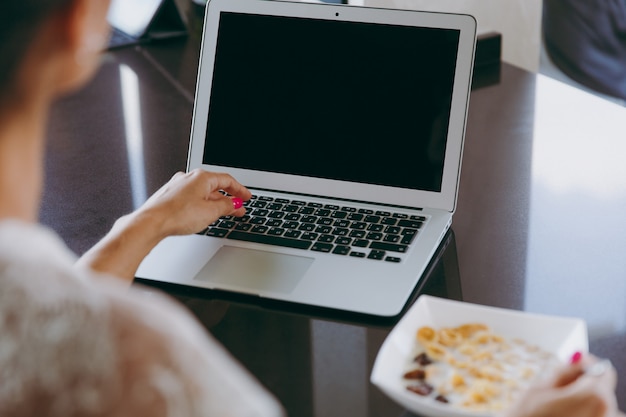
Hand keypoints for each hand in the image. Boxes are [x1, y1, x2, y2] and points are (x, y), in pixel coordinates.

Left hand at [137, 169, 251, 237]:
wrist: (151, 222)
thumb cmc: (177, 215)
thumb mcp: (210, 212)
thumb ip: (226, 206)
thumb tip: (234, 204)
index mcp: (201, 177)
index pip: (227, 180)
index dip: (240, 190)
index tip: (246, 197)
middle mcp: (189, 178)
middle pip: (215, 186)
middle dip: (228, 198)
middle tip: (238, 209)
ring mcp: (178, 186)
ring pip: (203, 192)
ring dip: (215, 202)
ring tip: (222, 214)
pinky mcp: (170, 196)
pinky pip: (192, 197)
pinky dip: (202, 204)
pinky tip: (203, 214)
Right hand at [501, 354, 619, 416]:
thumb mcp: (542, 386)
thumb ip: (565, 370)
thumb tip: (579, 357)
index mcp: (595, 396)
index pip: (602, 370)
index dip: (586, 365)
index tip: (571, 365)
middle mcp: (607, 413)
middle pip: (601, 390)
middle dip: (583, 385)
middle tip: (556, 389)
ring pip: (597, 407)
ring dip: (582, 403)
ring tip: (555, 408)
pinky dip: (581, 415)